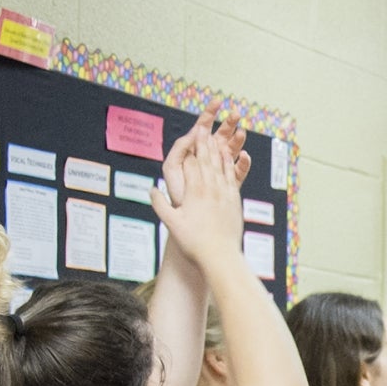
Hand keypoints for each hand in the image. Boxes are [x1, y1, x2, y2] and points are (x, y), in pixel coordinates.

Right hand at [151, 111, 250, 256]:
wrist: (220, 257)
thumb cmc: (193, 243)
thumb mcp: (172, 224)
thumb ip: (161, 205)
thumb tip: (151, 189)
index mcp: (195, 193)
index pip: (192, 164)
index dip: (191, 148)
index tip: (191, 134)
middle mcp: (211, 190)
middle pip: (208, 161)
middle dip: (205, 144)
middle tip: (203, 128)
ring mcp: (225, 195)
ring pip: (222, 167)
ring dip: (218, 151)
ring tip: (216, 139)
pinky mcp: (235, 202)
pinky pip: (231, 178)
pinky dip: (229, 166)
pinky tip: (229, 161)